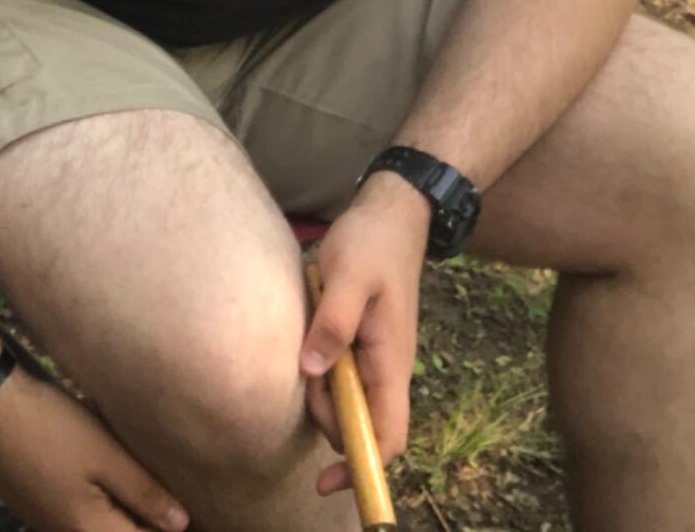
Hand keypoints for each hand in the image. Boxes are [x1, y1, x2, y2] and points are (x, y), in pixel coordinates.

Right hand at [0, 368, 189, 530]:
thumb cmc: (51, 427)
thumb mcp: (105, 455)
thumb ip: (144, 493)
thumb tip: (180, 525)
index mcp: (89, 531)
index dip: (172, 531)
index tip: (198, 519)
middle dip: (147, 525)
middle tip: (176, 508)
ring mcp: (44, 522)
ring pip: (96, 530)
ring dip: (124, 518)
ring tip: (151, 499)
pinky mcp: (31, 505)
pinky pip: (76, 520)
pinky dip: (101, 512)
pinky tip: (111, 488)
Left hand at [300, 174, 430, 495]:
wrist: (391, 211)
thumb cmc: (373, 244)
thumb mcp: (348, 279)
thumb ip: (332, 325)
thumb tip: (313, 373)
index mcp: (391, 363)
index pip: (387, 437)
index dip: (360, 467)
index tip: (324, 482)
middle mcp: (386, 369)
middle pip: (356, 423)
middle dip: (323, 413)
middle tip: (303, 368)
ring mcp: (374, 356)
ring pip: (342, 398)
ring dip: (317, 386)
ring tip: (307, 334)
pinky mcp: (360, 341)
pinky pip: (337, 371)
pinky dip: (318, 365)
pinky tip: (309, 328)